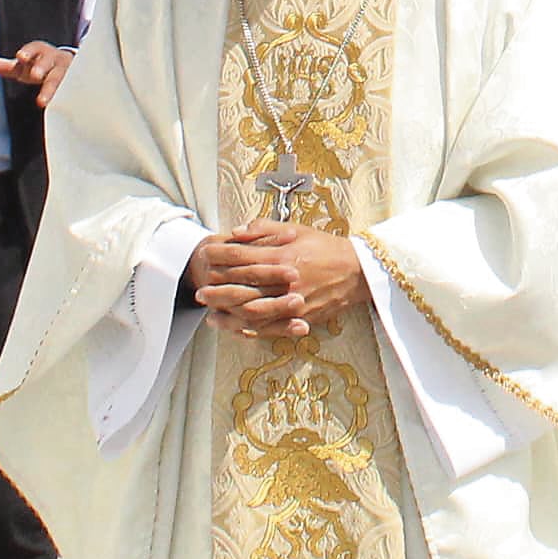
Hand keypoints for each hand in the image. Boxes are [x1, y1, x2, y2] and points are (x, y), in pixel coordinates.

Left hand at [0, 41, 77, 106]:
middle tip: (35, 75)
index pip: (35, 48)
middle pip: (48, 62)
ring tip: (41, 102)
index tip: (20, 57)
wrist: (72, 67)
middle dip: (41, 67)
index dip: (28, 52)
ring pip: (60, 78)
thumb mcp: (25, 65)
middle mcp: (55, 59)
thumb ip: (6, 66)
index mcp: (41, 52)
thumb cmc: (42, 66)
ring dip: (51, 89)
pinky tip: (61, 106)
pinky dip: (68, 97)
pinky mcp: (76, 85)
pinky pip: (73, 90)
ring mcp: (68, 72)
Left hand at [192, 222, 366, 338]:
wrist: (358, 271)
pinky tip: (236, 328)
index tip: (205, 258)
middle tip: (200, 293)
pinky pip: (272, 327)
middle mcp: (287, 280)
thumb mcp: (297, 229)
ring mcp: (294, 301)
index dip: (221, 258)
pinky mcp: (301, 317)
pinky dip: (251, 329)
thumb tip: (236, 232)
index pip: (244, 258)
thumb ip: (265, 229)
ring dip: (230, 313)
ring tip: (211, 313)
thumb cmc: (326, 247)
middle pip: (244, 287)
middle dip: (218, 290)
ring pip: (254, 311)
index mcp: (284, 256)